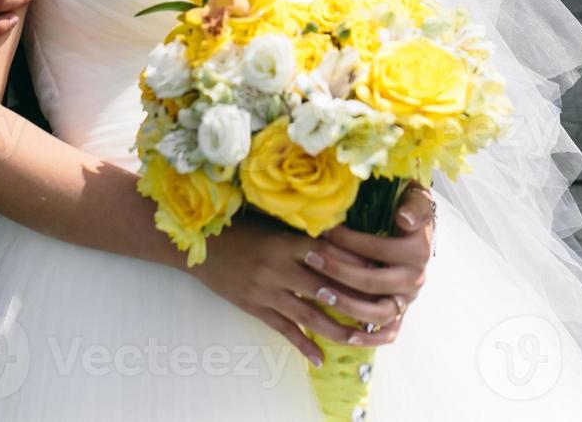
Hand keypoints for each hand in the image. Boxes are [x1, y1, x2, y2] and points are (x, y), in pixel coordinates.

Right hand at [187, 212, 410, 367]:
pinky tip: (319, 357)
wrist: (200, 244)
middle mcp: (279, 268)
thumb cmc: (241, 228)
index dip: (355, 265)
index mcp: (287, 242)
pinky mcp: (254, 307)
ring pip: (308, 314)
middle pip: (325, 288)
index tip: (379, 273)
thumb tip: (341, 239)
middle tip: (381, 311)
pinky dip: (302, 344)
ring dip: (335, 329)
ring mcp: (266, 291)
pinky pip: (282, 329)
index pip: (329, 255)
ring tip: (359, 340)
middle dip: (354, 301)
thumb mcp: (274, 224)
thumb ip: (303, 235)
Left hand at [307, 181, 434, 344]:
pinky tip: (345, 336)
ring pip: (378, 313)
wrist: (415, 224)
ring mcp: (407, 299)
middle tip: (311, 258)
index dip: (348, 240)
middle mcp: (415, 279)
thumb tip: (404, 218)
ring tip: (320, 294)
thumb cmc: (408, 207)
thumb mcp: (414, 198)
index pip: (376, 249)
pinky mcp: (400, 313)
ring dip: (347, 305)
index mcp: (418, 251)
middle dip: (338, 271)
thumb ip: (413, 205)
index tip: (323, 231)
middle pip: (372, 282)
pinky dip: (369, 339)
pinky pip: (388, 333)